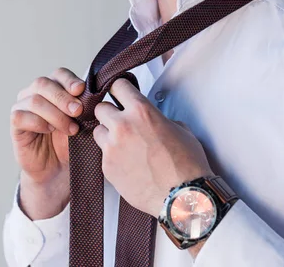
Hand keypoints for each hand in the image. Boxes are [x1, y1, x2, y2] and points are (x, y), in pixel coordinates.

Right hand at [10, 68, 84, 217]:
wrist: (59, 169)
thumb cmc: (72, 143)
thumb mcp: (83, 122)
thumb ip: (85, 106)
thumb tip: (94, 92)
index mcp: (54, 87)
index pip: (59, 74)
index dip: (69, 80)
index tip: (81, 90)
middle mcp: (35, 93)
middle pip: (44, 83)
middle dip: (63, 97)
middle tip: (78, 111)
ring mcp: (23, 106)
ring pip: (34, 100)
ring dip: (55, 114)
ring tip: (70, 129)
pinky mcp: (15, 124)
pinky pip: (21, 116)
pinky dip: (38, 122)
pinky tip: (49, 130)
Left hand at [92, 78, 213, 217]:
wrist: (182, 196)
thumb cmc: (186, 165)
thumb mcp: (180, 129)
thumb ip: (159, 119)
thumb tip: (154, 120)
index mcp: (141, 112)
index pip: (117, 86)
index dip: (120, 90)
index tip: (121, 94)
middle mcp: (122, 126)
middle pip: (100, 108)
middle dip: (109, 113)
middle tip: (121, 121)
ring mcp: (112, 148)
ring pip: (97, 132)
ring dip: (107, 135)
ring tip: (124, 145)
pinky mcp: (108, 168)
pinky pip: (103, 155)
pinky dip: (113, 157)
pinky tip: (128, 164)